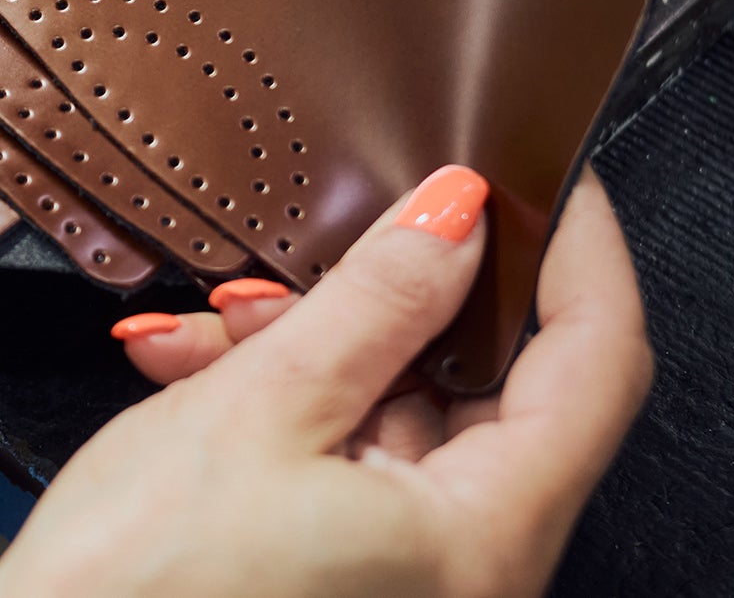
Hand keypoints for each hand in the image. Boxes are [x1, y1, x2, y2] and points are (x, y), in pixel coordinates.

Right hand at [0, 166, 650, 597]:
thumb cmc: (136, 592)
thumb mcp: (260, 408)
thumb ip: (376, 302)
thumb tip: (457, 221)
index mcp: (482, 541)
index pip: (597, 363)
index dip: (579, 252)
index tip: (549, 176)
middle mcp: (470, 574)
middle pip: (493, 386)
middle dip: (402, 296)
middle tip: (345, 235)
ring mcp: (412, 576)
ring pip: (406, 410)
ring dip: (320, 343)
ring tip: (225, 321)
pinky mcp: (353, 572)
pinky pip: (354, 453)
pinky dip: (291, 399)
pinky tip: (207, 366)